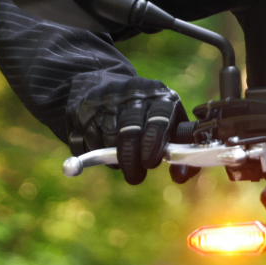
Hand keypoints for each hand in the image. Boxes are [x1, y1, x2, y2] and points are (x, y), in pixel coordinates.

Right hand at [70, 77, 184, 184]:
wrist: (109, 87)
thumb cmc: (149, 115)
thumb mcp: (170, 124)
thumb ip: (179, 151)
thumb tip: (180, 177)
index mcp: (161, 97)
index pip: (159, 119)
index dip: (154, 143)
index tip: (150, 164)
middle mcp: (135, 95)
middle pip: (130, 130)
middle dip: (132, 158)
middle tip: (135, 176)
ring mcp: (108, 100)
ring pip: (109, 138)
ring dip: (115, 157)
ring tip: (123, 160)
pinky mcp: (85, 109)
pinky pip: (89, 140)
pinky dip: (96, 151)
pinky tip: (104, 148)